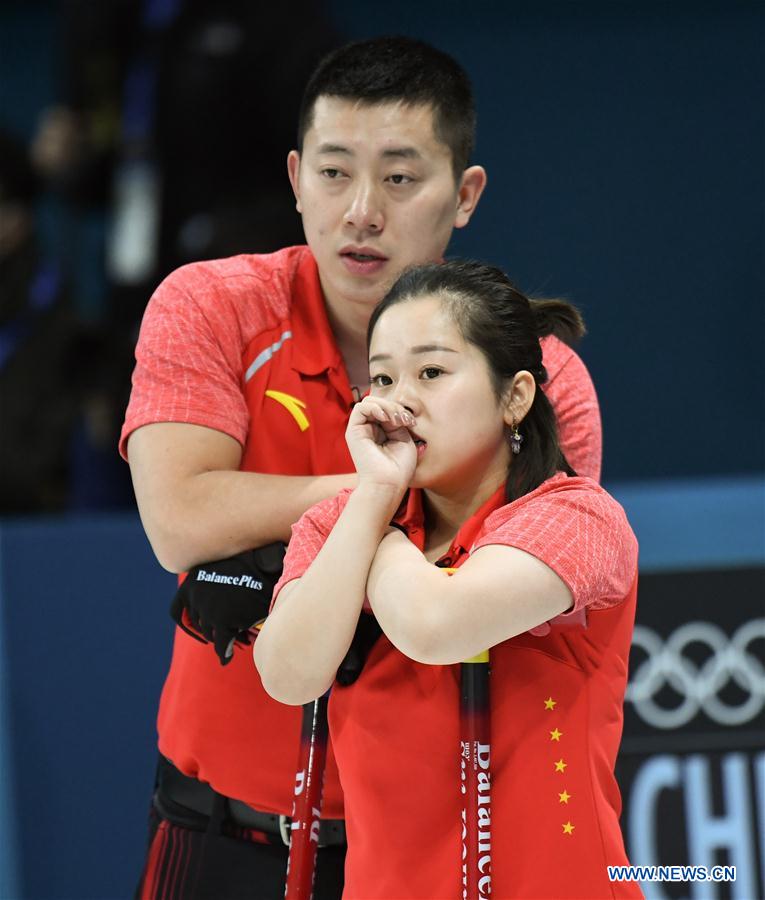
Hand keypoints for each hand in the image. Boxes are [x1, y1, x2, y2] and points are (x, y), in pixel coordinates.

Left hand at [170, 543, 285, 664]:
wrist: (266, 566)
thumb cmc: (249, 568)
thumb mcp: (220, 572)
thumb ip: (207, 591)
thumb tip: (205, 620)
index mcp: (191, 581)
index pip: (177, 611)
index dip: (187, 625)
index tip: (197, 631)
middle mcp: (194, 594)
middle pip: (197, 624)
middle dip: (212, 630)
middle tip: (227, 634)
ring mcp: (207, 607)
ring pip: (209, 634)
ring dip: (222, 638)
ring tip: (240, 637)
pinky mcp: (221, 619)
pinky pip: (221, 643)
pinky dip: (224, 653)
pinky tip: (227, 658)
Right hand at [345, 397, 416, 492]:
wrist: (388, 484)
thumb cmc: (399, 469)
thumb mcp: (404, 439)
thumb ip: (398, 422)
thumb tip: (396, 410)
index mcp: (381, 433)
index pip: (388, 409)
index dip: (401, 410)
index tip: (411, 423)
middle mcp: (369, 430)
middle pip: (379, 403)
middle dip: (394, 407)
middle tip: (404, 420)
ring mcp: (360, 430)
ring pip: (370, 402)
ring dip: (386, 406)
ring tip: (395, 420)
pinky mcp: (353, 431)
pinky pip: (360, 407)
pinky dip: (375, 408)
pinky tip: (385, 418)